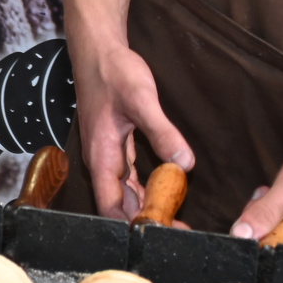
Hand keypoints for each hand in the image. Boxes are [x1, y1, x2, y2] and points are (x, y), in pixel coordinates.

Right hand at [69, 36, 192, 217]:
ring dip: (145, 205)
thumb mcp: (141, 100)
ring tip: (173, 218)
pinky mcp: (115, 143)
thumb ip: (162, 132)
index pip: (111, 206)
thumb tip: (184, 163)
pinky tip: (163, 190)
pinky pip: (129, 175)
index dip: (133, 225)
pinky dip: (144, 186)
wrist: (97, 48)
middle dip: (144, 220)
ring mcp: (108, 152)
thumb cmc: (112, 72)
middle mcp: (101, 159)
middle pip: (118, 204)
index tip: (161, 233)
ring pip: (124, 191)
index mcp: (101, 156)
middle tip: (177, 230)